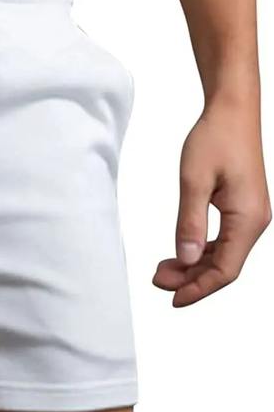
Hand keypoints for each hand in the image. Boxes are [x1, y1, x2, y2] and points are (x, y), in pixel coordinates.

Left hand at [153, 102, 270, 306]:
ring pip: (223, 255)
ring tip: (162, 269)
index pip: (226, 270)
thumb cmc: (215, 139)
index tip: (172, 299)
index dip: (199, 289)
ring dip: (193, 266)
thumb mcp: (194, 182)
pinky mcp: (242, 209)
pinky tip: (180, 253)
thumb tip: (186, 259)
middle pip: (224, 267)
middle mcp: (254, 222)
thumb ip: (189, 223)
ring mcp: (250, 216)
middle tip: (157, 280)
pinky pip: (223, 241)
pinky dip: (200, 251)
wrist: (232, 112)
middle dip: (191, 279)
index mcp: (247, 219)